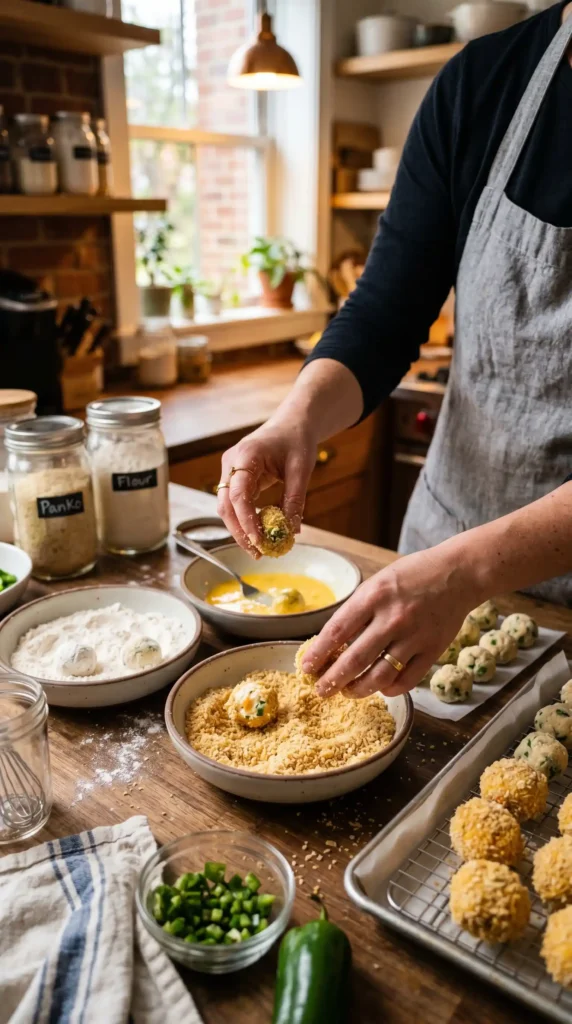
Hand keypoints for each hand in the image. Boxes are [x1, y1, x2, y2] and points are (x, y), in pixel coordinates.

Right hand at [216, 416, 317, 555]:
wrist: (292, 424)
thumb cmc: (297, 440)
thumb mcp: (301, 469)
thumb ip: (294, 499)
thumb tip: (291, 531)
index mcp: (246, 455)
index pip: (238, 494)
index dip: (245, 520)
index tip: (258, 541)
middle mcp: (231, 463)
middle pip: (225, 505)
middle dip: (239, 531)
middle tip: (257, 553)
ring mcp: (231, 471)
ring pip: (227, 507)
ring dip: (240, 529)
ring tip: (259, 548)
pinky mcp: (236, 478)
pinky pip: (236, 503)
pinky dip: (245, 519)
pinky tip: (259, 533)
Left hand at [301, 545, 476, 697]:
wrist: (457, 574)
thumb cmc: (412, 576)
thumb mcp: (377, 583)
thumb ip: (357, 611)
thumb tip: (332, 643)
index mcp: (373, 596)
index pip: (337, 631)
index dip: (318, 653)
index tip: (307, 667)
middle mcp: (393, 618)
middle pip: (355, 659)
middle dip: (333, 680)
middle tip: (321, 690)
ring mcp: (414, 636)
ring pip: (379, 676)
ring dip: (358, 689)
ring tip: (348, 692)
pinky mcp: (432, 650)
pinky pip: (406, 680)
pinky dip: (389, 689)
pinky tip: (380, 688)